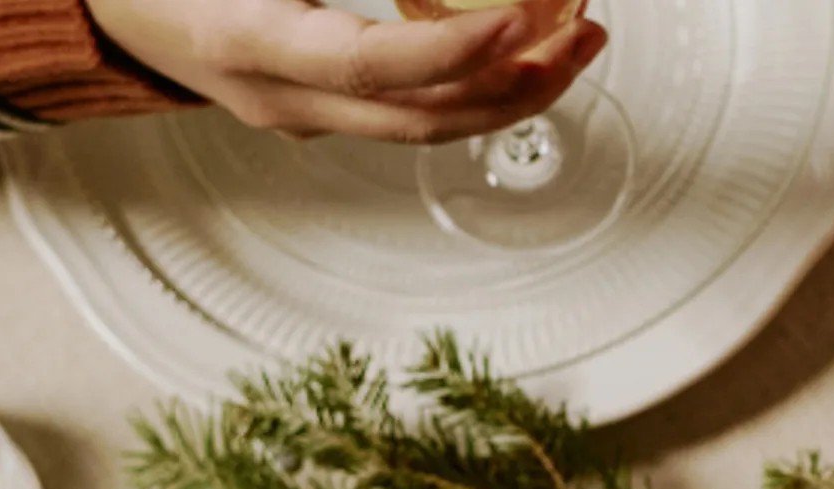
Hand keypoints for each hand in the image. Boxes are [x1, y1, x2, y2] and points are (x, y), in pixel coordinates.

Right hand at [84, 0, 601, 142]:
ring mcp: (298, 114)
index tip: (521, 18)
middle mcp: (280, 96)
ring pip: (427, 126)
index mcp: (250, 42)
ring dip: (513, 90)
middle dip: (520, 82)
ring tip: (578, 42)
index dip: (455, 48)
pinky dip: (472, 85)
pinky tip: (518, 50)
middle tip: (583, 34)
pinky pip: (409, 111)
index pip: (377, 64)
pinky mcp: (312, 110)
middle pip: (425, 115)